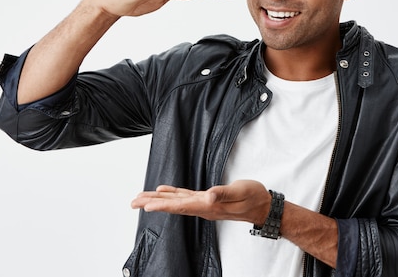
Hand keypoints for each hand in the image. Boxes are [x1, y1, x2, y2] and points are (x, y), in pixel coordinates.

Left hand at [131, 180, 270, 225]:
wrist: (263, 207)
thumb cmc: (254, 197)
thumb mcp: (242, 192)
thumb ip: (225, 193)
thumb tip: (208, 196)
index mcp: (210, 205)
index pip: (182, 206)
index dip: (163, 205)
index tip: (146, 206)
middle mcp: (204, 207)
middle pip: (174, 205)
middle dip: (153, 203)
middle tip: (133, 202)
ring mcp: (205, 204)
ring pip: (177, 202)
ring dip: (158, 200)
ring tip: (141, 198)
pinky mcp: (209, 200)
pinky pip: (185, 197)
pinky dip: (172, 194)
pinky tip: (164, 191)